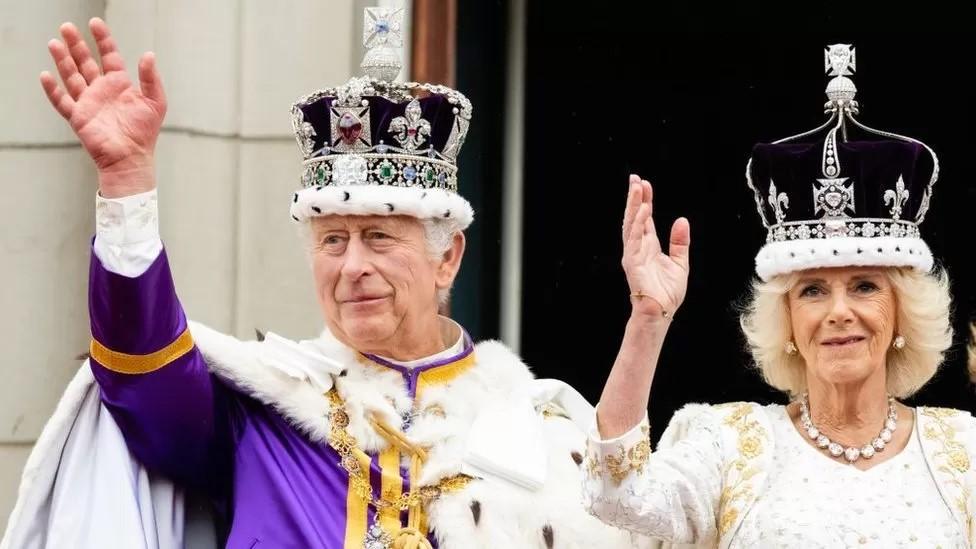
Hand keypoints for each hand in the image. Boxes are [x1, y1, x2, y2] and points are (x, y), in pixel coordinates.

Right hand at [40, 18, 165, 197]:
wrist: (132, 158)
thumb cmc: (145, 132)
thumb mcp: (155, 102)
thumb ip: (151, 78)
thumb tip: (148, 54)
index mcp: (120, 84)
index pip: (109, 56)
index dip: (102, 39)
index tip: (95, 23)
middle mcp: (101, 90)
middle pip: (85, 62)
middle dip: (76, 45)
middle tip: (66, 27)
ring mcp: (88, 103)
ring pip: (71, 77)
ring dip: (62, 61)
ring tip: (54, 43)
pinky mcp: (78, 117)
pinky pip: (62, 101)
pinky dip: (53, 90)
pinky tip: (46, 76)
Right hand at [621, 175, 689, 321]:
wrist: (661, 311)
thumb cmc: (667, 292)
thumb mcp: (680, 263)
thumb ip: (680, 242)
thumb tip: (681, 220)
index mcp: (649, 246)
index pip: (645, 219)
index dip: (645, 201)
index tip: (645, 184)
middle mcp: (638, 247)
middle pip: (635, 217)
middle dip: (635, 198)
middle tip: (635, 178)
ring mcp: (633, 254)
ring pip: (632, 225)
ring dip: (634, 206)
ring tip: (637, 188)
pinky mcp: (633, 262)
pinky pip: (634, 239)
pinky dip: (638, 224)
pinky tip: (643, 211)